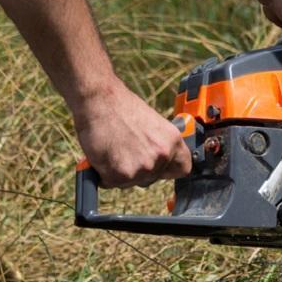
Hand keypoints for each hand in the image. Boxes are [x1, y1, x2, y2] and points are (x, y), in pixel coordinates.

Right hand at [72, 81, 191, 187]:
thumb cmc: (121, 108)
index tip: (158, 168)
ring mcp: (142, 167)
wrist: (99, 99)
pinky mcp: (121, 174)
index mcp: (173, 141)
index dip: (167, 170)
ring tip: (113, 149)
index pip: (182, 169)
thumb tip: (158, 161)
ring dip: (120, 172)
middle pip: (152, 178)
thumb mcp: (152, 124)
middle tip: (124, 152)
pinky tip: (102, 155)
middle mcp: (162, 155)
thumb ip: (159, 144)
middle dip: (138, 170)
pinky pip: (111, 182)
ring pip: (131, 182)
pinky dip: (103, 173)